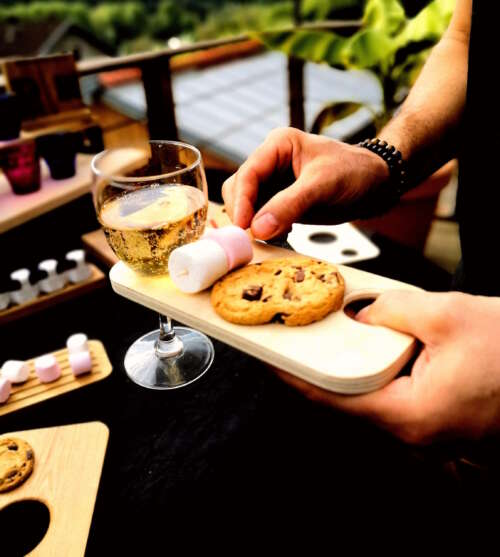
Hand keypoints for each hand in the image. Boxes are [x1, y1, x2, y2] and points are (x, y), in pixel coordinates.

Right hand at [221, 127, 388, 239]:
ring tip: (264, 238)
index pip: (248, 173)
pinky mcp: (279, 202)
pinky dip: (263, 228)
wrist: (375, 186)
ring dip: (251, 223)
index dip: (241, 201)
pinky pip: (260, 216)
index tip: (242, 226)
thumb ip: (290, 205)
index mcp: (278, 146)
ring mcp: (273, 183)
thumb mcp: (323, 185)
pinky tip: (276, 236)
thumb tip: (258, 229)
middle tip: (249, 238)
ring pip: (247, 205)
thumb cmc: (354, 173)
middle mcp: (270, 162)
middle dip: (243, 213)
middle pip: (239, 189)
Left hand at [270, 290, 499, 444]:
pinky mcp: (436, 415)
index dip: (294, 375)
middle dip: (318, 368)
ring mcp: (427, 427)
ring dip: (348, 367)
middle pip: (347, 399)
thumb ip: (392, 310)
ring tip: (329, 336)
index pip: (332, 398)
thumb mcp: (447, 315)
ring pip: (370, 396)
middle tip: (295, 338)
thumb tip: (360, 314)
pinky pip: (393, 392)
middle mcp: (415, 431)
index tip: (269, 356)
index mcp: (411, 415)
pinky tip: (371, 345)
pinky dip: (374, 369)